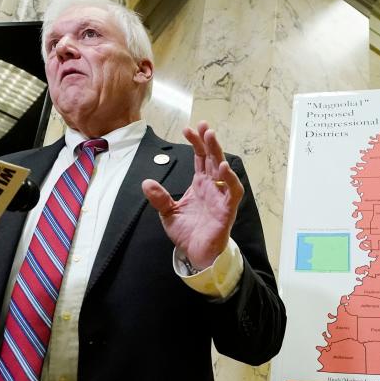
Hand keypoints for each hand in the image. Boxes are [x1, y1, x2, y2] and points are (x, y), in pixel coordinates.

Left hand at [142, 121, 243, 268]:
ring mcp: (221, 197)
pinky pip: (233, 192)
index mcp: (200, 184)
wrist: (196, 254)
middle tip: (204, 126)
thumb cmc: (187, 233)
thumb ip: (159, 198)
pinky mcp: (227, 210)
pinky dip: (230, 179)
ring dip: (219, 154)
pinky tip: (222, 168)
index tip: (188, 129)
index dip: (196, 143)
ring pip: (224, 171)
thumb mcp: (168, 213)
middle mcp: (213, 187)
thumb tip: (146, 182)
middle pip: (212, 159)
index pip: (200, 158)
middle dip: (209, 142)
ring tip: (212, 139)